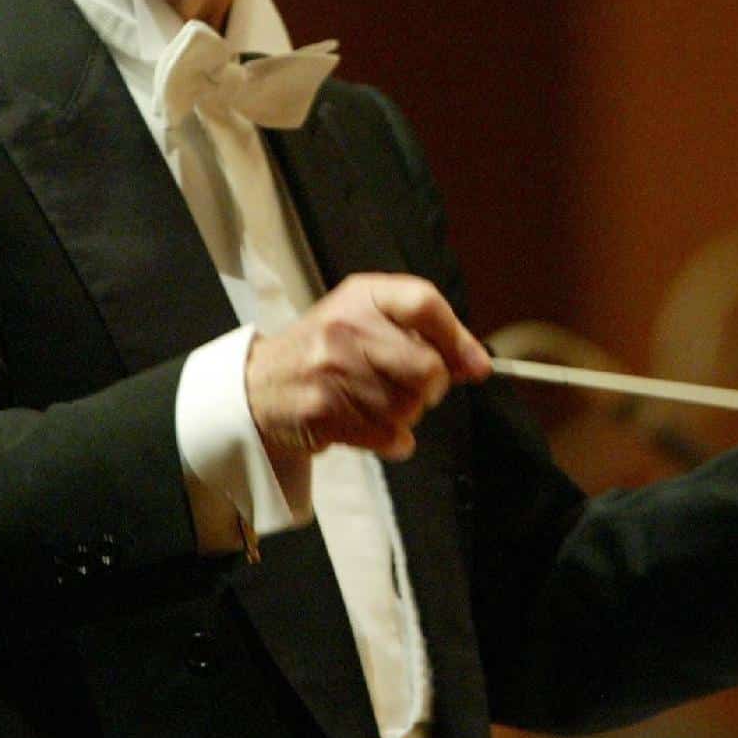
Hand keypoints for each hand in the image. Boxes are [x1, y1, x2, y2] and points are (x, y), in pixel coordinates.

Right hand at [245, 273, 491, 462]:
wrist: (259, 385)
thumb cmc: (326, 350)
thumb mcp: (368, 320)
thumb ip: (426, 334)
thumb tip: (478, 364)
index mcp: (361, 296)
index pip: (423, 303)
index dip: (457, 337)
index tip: (474, 364)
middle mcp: (344, 327)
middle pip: (427, 367)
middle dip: (433, 387)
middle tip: (416, 387)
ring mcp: (331, 371)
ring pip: (409, 407)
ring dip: (407, 415)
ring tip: (380, 403)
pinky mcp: (323, 413)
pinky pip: (389, 436)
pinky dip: (393, 440)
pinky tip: (373, 427)